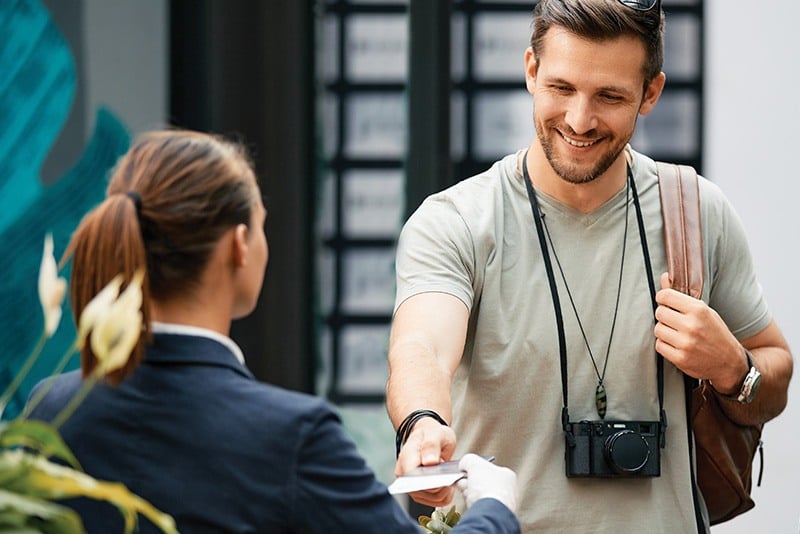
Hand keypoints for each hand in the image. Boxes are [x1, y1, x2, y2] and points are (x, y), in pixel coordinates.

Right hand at [395, 417, 456, 506]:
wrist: (430, 439)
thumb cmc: (431, 435)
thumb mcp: (434, 433)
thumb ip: (431, 444)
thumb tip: (429, 462)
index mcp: (405, 459)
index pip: (412, 477)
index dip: (427, 479)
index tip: (442, 475)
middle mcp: (406, 477)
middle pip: (424, 491)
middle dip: (440, 483)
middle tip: (448, 472)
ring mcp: (413, 487)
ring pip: (434, 498)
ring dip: (446, 489)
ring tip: (448, 475)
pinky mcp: (424, 496)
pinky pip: (439, 501)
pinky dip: (448, 494)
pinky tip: (449, 482)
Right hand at [456, 453, 516, 512]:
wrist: (490, 512)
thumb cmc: (488, 488)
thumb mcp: (473, 463)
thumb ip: (468, 460)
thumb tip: (464, 464)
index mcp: (508, 475)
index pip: (487, 469)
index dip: (473, 470)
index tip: (464, 472)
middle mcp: (509, 490)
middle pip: (482, 483)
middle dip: (470, 483)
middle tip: (463, 484)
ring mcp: (503, 505)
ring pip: (480, 496)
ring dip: (470, 495)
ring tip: (467, 495)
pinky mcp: (496, 516)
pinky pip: (480, 508)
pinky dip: (474, 506)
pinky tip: (472, 505)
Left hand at [654, 272, 746, 391]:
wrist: (730, 362)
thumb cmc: (715, 333)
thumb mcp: (705, 311)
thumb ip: (682, 295)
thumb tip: (664, 276)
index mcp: (699, 310)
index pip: (665, 296)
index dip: (662, 298)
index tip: (666, 302)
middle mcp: (692, 325)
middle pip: (659, 312)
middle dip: (664, 316)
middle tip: (673, 320)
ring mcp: (686, 343)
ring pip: (658, 329)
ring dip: (664, 331)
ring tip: (676, 333)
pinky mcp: (680, 358)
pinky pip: (659, 345)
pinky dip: (664, 345)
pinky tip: (676, 345)